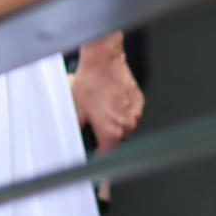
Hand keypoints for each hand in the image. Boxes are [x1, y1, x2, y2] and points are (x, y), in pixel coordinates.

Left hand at [69, 32, 143, 151]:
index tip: (93, 152)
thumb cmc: (91, 82)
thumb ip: (78, 129)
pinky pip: (130, 111)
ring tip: (101, 105)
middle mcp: (127, 124)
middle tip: (93, 120)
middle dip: (104, 133)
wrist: (103, 61)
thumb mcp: (77, 110)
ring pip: (124, 124)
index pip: (106, 154)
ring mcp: (135, 112)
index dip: (97, 153)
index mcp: (112, 131)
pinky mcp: (138, 100)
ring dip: (114, 120)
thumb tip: (77, 138)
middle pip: (116, 138)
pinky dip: (121, 108)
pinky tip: (109, 97)